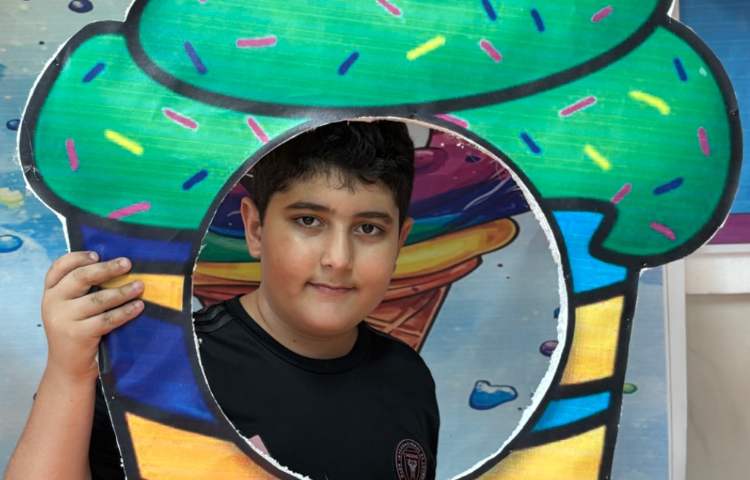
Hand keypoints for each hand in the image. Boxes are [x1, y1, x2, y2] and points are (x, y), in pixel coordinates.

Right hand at [41, 251, 143, 383]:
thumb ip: (82, 290)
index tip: (98, 255)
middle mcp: (52, 303)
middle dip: (106, 269)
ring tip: (140, 286)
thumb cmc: (77, 330)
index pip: (59, 267)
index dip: (77, 258)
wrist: (68, 367)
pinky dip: (125, 311)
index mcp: (51, 292)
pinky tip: (138, 307)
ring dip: (122, 291)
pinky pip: (107, 319)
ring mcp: (63, 319)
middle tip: (127, 263)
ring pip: (98, 299)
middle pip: (80, 278)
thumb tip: (116, 266)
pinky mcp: (78, 335)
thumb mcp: (71, 308)